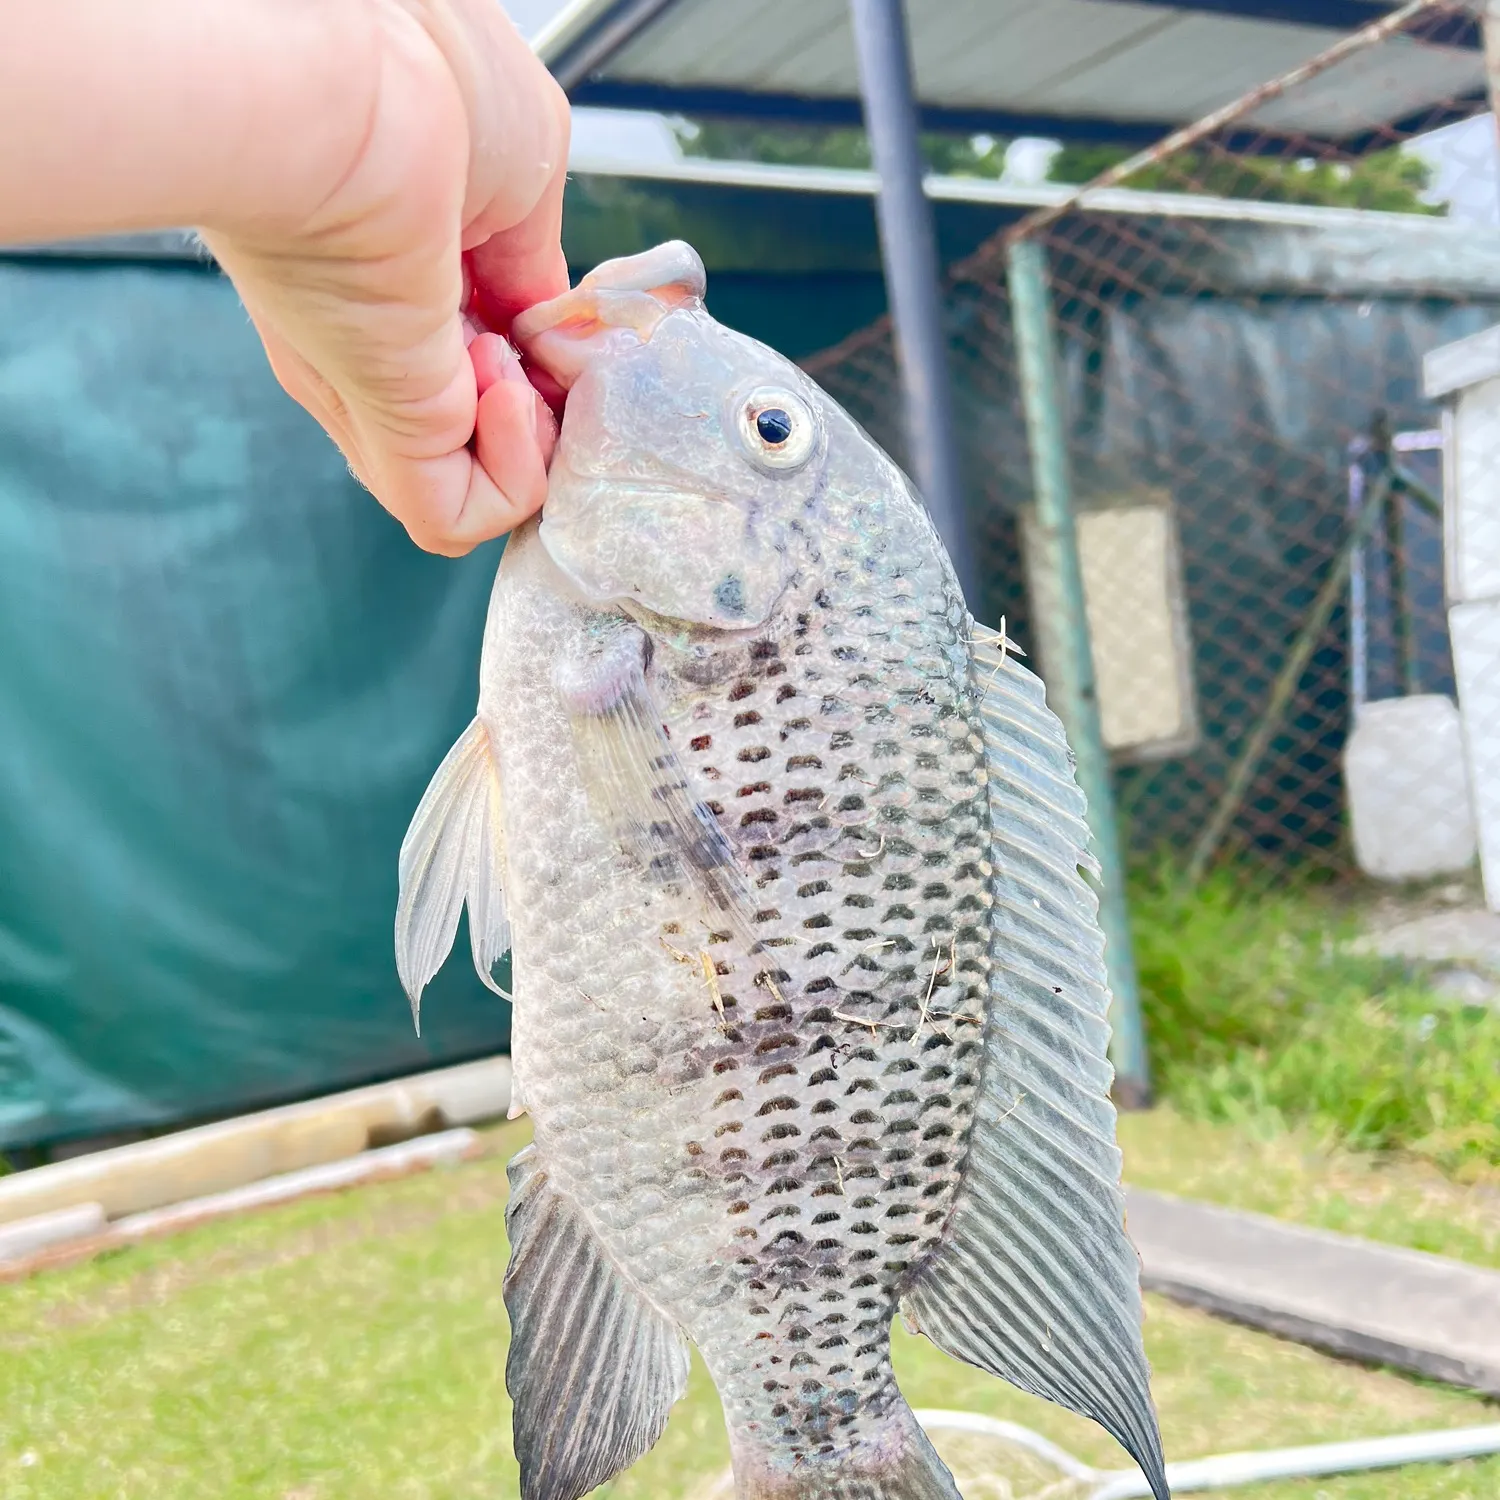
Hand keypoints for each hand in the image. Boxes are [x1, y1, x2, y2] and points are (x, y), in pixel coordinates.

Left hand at [202, 3, 568, 554]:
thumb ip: (538, 266)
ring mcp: (381, 390)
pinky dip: (515, 471)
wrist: (356, 86)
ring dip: (533, 438)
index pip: (482, 368)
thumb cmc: (425, 79)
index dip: (543, 367)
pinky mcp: (389, 428)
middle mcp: (383, 341)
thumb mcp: (525, 173)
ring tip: (512, 357)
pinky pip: (461, 512)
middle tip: (541, 349)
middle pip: (474, 436)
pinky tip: (501, 385)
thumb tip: (547, 330)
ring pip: (473, 489)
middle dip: (542, 410)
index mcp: (406, 274)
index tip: (563, 330)